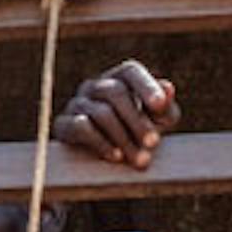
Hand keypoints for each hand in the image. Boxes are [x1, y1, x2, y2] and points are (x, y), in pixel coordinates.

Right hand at [53, 60, 178, 169]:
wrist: (101, 159)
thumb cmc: (136, 135)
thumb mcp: (157, 122)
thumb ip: (165, 107)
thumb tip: (168, 89)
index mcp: (118, 79)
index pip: (130, 71)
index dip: (146, 85)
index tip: (160, 106)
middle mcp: (94, 86)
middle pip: (115, 92)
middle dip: (137, 120)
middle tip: (154, 143)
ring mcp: (76, 104)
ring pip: (101, 112)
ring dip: (124, 138)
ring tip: (141, 160)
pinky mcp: (63, 124)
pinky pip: (82, 127)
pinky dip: (102, 143)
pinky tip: (117, 157)